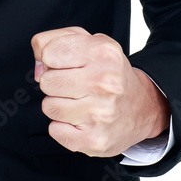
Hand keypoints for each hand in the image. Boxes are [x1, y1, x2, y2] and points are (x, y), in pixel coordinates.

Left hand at [31, 26, 169, 157]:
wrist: (142, 107)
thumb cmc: (108, 71)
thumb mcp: (87, 42)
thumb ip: (52, 41)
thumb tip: (38, 67)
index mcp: (102, 52)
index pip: (49, 52)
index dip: (51, 58)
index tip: (66, 63)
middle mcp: (105, 81)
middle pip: (46, 81)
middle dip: (54, 82)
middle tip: (73, 84)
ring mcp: (101, 113)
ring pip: (49, 107)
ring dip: (58, 104)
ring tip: (78, 101)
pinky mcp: (95, 140)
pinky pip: (55, 131)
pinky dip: (63, 127)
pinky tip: (80, 120)